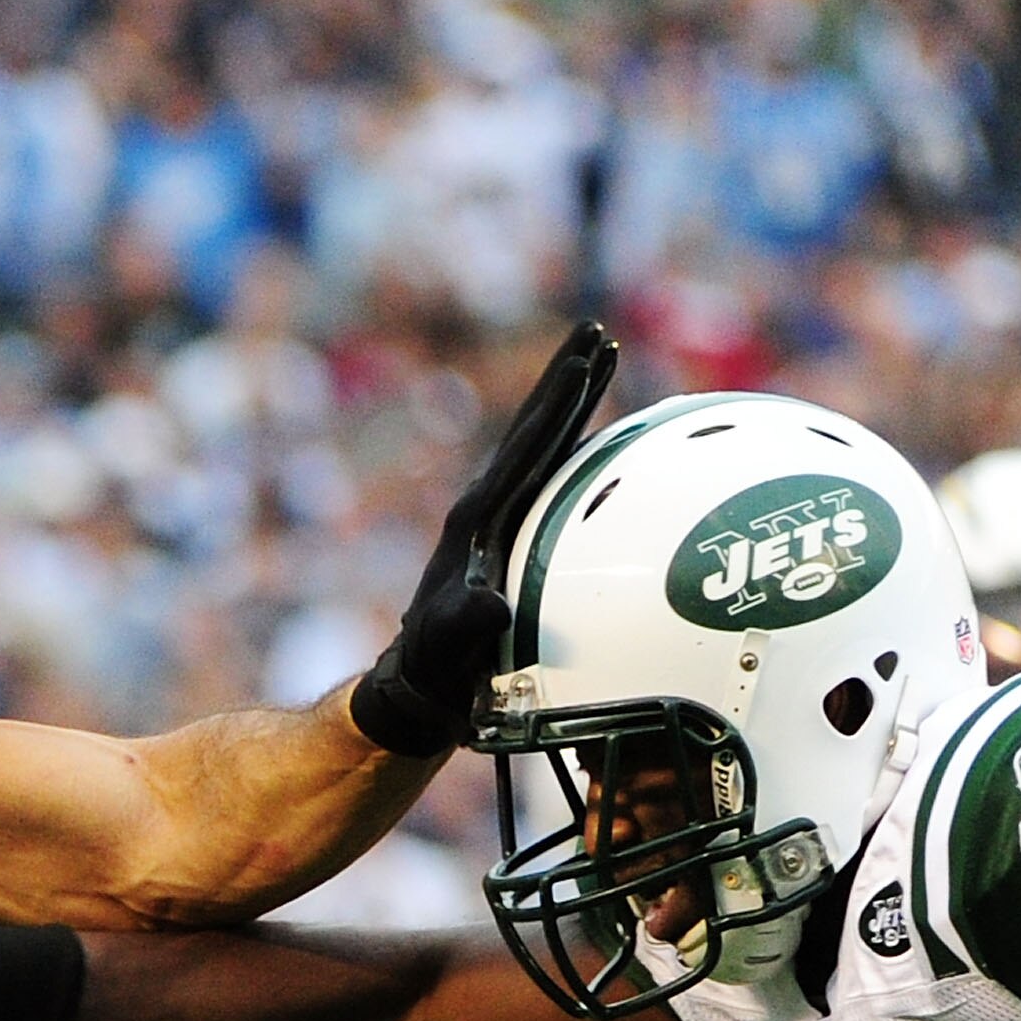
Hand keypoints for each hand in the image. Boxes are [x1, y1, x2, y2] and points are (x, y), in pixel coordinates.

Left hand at [349, 319, 618, 757]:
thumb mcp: (450, 648)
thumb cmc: (436, 672)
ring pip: (542, 448)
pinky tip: (596, 439)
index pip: (528, 447)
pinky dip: (573, 449)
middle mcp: (486, 509)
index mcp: (479, 520)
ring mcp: (496, 521)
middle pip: (534, 430)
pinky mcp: (507, 538)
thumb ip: (467, 626)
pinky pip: (548, 480)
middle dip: (566, 381)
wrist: (418, 689)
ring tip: (601, 362)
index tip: (587, 357)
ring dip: (571, 406)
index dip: (559, 402)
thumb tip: (490, 607)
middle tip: (598, 332)